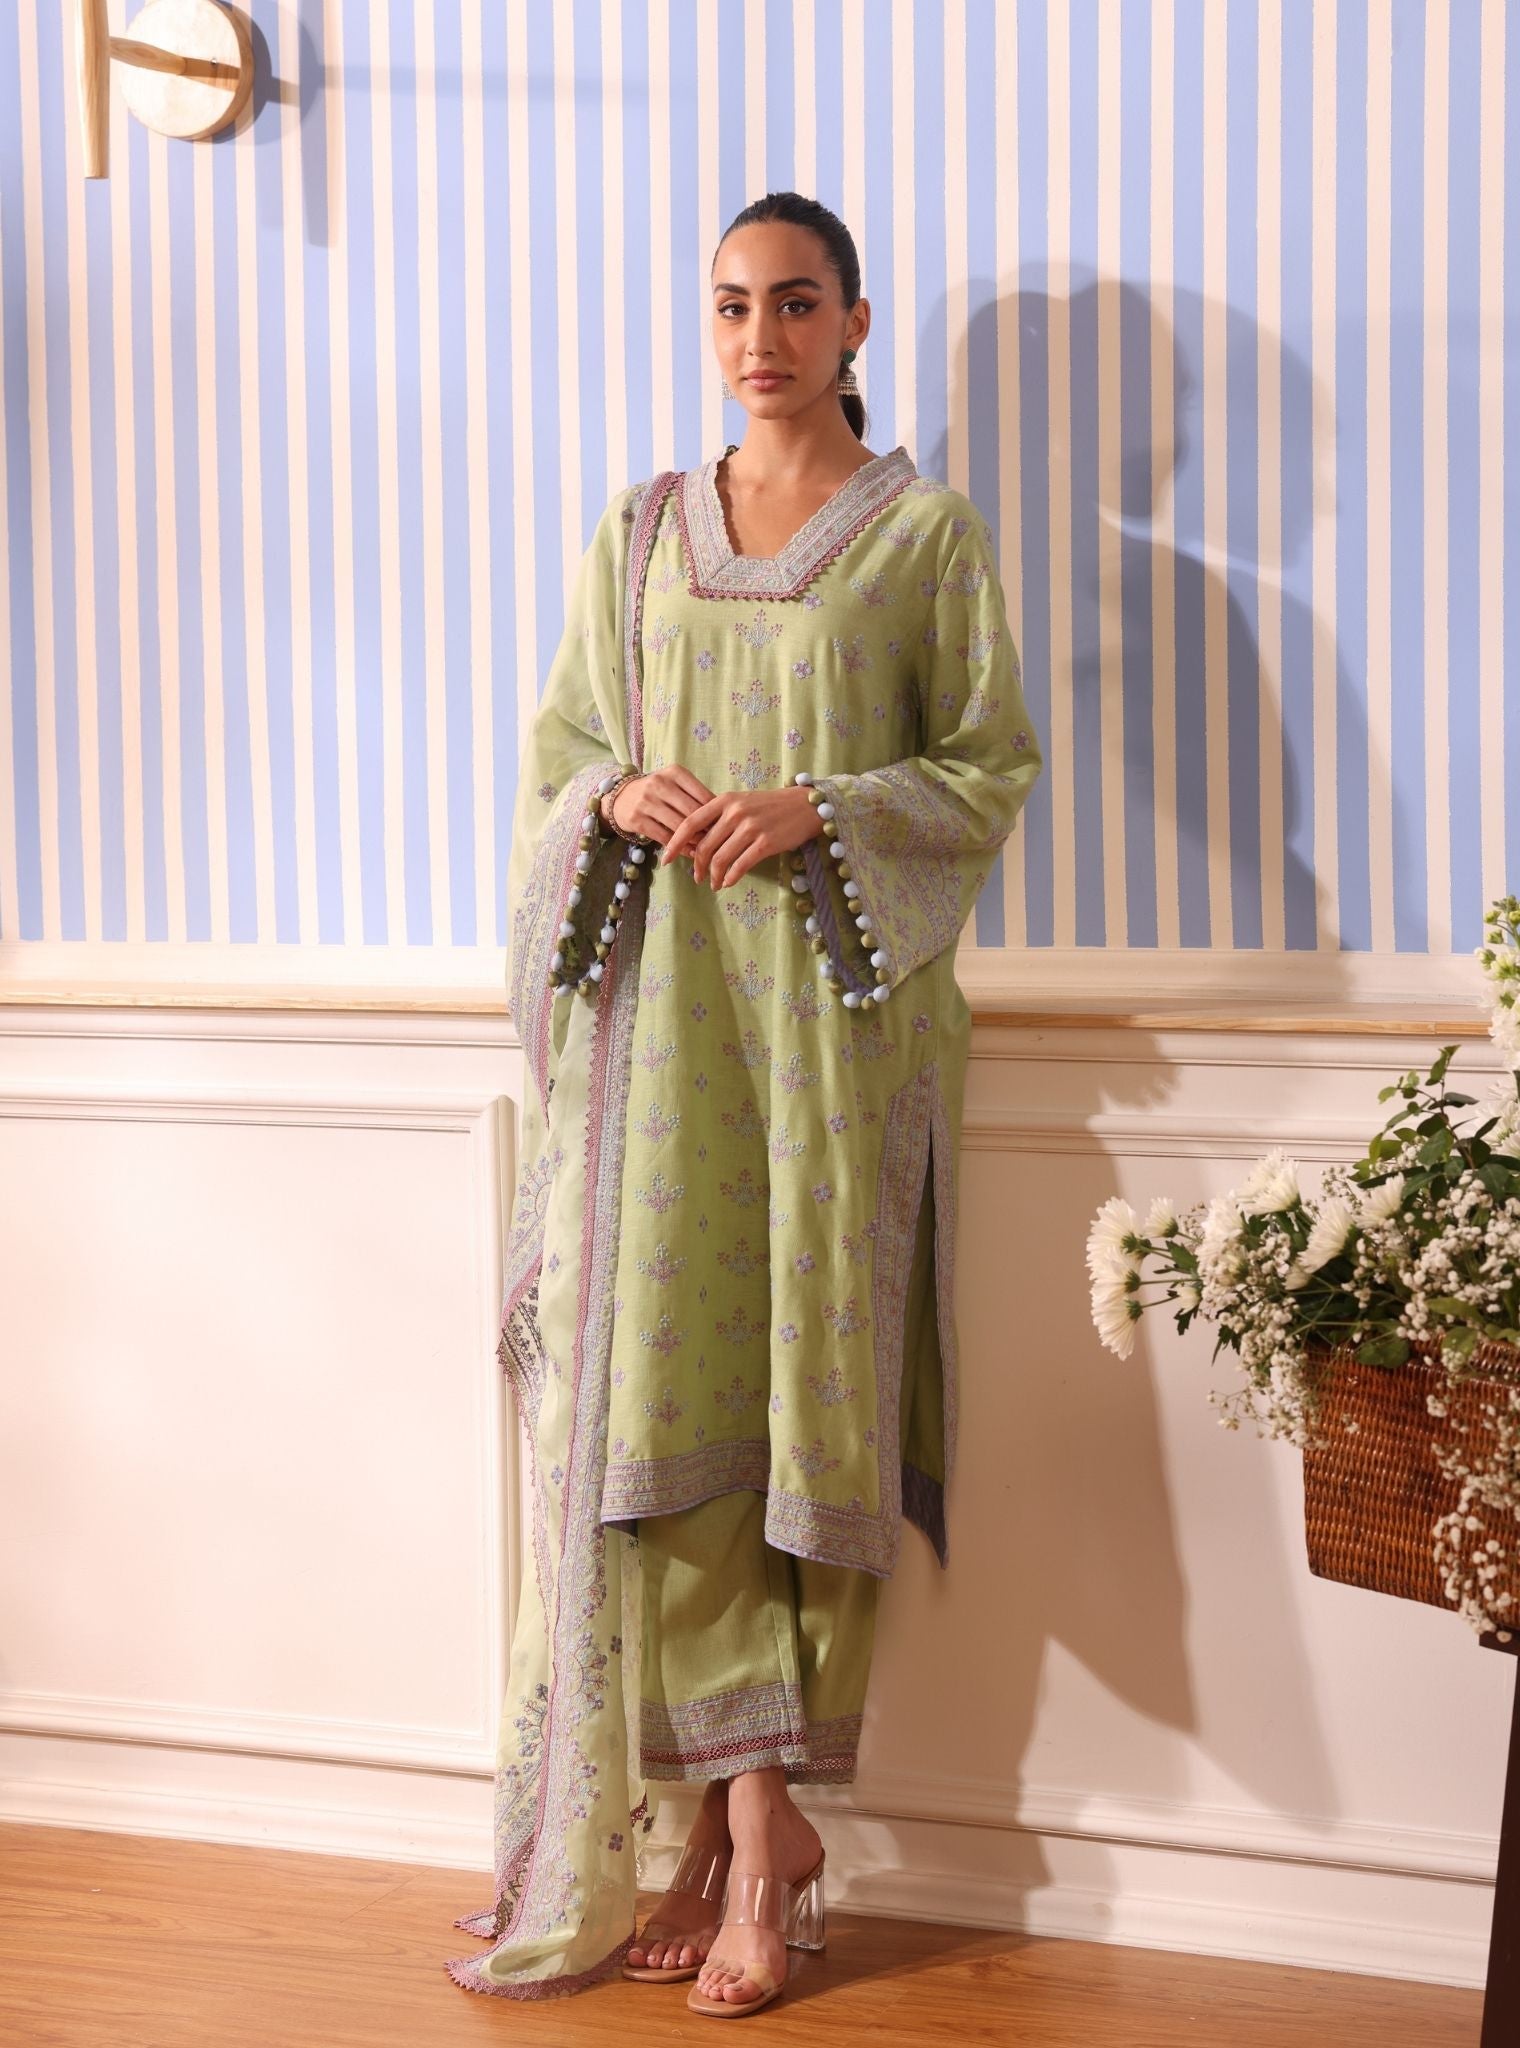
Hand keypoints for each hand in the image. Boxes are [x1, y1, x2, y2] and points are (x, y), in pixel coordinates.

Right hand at [607, 765, 715, 845]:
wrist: (621, 797)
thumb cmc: (658, 792)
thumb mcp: (676, 784)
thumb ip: (696, 796)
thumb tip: (721, 818)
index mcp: (675, 772)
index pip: (703, 795)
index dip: (716, 814)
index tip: (723, 826)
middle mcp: (659, 784)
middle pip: (692, 812)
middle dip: (706, 829)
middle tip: (717, 841)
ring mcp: (646, 802)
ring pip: (679, 826)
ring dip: (694, 840)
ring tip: (705, 849)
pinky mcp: (637, 820)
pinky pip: (664, 837)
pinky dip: (679, 848)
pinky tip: (688, 853)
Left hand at [661, 786, 824, 889]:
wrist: (804, 806)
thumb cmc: (770, 807)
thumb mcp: (742, 803)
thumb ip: (720, 817)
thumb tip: (697, 842)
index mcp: (725, 801)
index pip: (690, 823)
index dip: (675, 842)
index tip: (666, 858)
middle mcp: (735, 813)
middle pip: (704, 846)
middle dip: (697, 866)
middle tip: (697, 878)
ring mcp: (750, 828)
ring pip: (720, 859)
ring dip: (714, 876)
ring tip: (714, 884)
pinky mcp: (765, 843)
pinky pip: (740, 866)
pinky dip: (730, 878)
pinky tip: (728, 882)